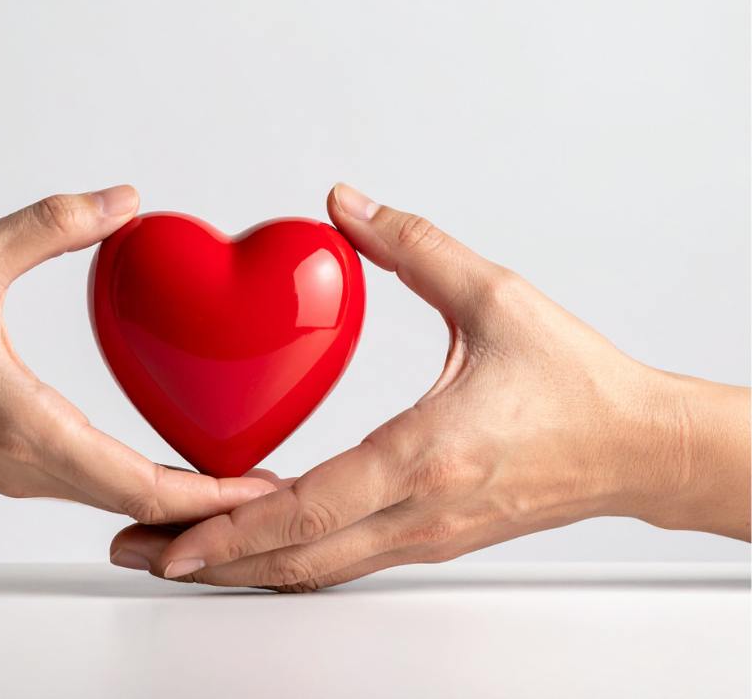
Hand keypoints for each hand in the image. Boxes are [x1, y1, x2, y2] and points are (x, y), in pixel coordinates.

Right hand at [0, 187, 273, 526]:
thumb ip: (52, 227)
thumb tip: (123, 202)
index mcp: (31, 430)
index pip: (143, 485)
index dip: (216, 494)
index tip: (270, 492)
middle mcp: (31, 467)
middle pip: (143, 505)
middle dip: (214, 505)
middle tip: (275, 490)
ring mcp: (19, 473)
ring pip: (117, 501)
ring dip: (180, 497)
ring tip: (236, 478)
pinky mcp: (8, 463)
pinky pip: (91, 484)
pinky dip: (140, 483)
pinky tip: (164, 462)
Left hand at [111, 183, 750, 589]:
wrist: (635, 445)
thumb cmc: (574, 379)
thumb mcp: (496, 296)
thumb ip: (413, 246)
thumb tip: (346, 204)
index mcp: (430, 455)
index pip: (314, 507)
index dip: (236, 529)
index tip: (172, 538)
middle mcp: (422, 512)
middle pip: (298, 560)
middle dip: (212, 564)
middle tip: (141, 555)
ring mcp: (426, 535)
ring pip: (317, 571)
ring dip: (242, 569)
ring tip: (177, 559)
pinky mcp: (432, 537)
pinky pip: (344, 559)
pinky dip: (288, 558)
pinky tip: (255, 546)